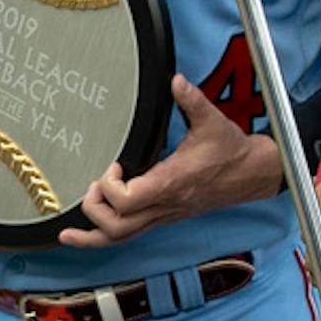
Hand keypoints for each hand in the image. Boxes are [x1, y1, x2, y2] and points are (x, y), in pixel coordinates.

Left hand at [59, 76, 277, 246]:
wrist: (252, 174)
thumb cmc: (231, 151)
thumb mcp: (213, 121)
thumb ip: (191, 99)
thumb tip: (176, 81)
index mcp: (172, 183)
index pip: (128, 200)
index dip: (110, 185)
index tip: (114, 165)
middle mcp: (165, 205)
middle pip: (117, 227)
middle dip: (94, 209)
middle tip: (93, 187)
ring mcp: (165, 215)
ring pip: (122, 239)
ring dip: (92, 237)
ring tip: (68, 234)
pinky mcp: (165, 217)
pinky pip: (132, 235)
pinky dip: (107, 238)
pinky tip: (91, 234)